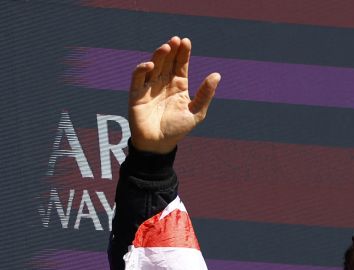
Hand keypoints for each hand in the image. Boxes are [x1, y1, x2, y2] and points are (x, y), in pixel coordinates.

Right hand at [128, 36, 219, 153]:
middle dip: (171, 50)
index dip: (183, 53)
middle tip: (176, 40)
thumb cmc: (177, 130)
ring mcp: (149, 87)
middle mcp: (163, 83)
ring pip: (153, 65)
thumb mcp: (195, 113)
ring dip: (159, 55)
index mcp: (178, 86)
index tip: (186, 41)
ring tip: (166, 47)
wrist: (159, 145)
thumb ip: (205, 94)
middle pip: (167, 61)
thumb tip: (217, 75)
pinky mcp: (136, 94)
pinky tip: (151, 65)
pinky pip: (138, 77)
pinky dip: (142, 69)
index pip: (180, 65)